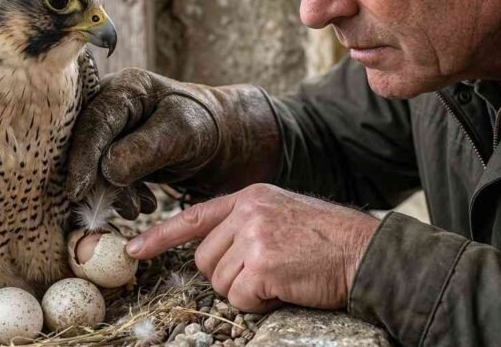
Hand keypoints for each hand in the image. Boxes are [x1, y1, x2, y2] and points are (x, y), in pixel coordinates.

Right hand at [66, 68, 280, 217]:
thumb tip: (107, 170)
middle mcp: (109, 104)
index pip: (95, 121)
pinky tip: (142, 203)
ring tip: (141, 207)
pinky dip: (120, 194)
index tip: (79, 190)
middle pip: (85, 144)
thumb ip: (144, 149)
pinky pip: (103, 176)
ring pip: (93, 165)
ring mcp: (109, 128)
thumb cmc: (202, 126)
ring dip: (113, 193)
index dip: (83, 157)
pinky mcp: (112, 150)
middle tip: (126, 208)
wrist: (216, 138)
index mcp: (125, 88)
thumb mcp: (180, 133)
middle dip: (100, 182)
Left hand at [126, 184, 379, 311]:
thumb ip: (246, 224)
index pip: (193, 216)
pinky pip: (239, 299)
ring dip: (246, 292)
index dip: (160, 236)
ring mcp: (253, 237)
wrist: (366, 253)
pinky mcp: (262, 265)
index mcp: (249, 197)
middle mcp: (247, 212)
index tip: (134, 250)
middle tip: (267, 274)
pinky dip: (259, 304)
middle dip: (229, 277)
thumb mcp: (283, 214)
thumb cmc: (328, 242)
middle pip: (204, 260)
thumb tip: (212, 252)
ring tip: (281, 278)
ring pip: (219, 283)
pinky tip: (285, 289)